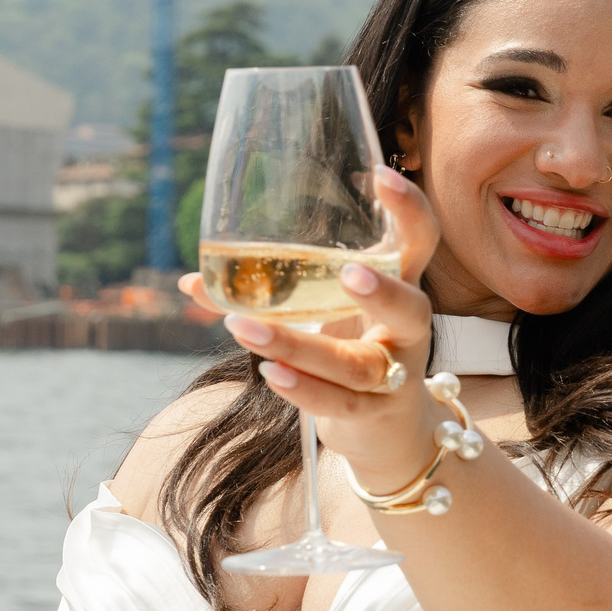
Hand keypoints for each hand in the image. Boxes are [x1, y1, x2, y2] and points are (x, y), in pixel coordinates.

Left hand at [178, 165, 447, 486]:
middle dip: (383, 292)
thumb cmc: (356, 354)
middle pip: (411, 309)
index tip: (379, 175)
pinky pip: (339, 403)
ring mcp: (395, 378)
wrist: (392, 435)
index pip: (420, 243)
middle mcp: (407, 333)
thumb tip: (192, 280)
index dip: (408, 210)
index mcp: (401, 290)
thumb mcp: (328, 314)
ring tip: (243, 328)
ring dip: (300, 347)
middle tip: (348, 273)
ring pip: (356, 365)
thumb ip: (270, 294)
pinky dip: (303, 389)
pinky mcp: (373, 415)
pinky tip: (270, 374)